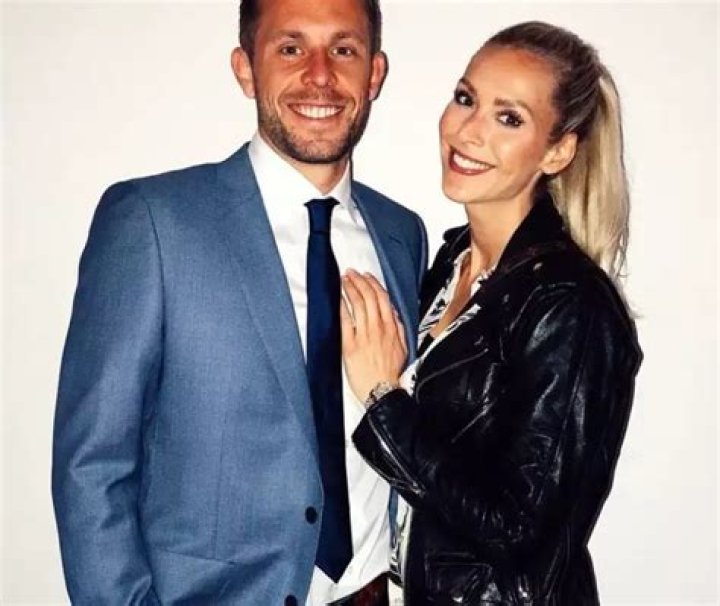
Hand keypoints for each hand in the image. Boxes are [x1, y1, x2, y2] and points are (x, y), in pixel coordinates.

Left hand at [340, 270, 406, 403]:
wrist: (382, 391)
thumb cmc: (390, 373)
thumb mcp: (403, 348)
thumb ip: (398, 329)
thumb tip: (393, 314)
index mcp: (391, 328)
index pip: (383, 299)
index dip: (373, 284)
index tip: (366, 276)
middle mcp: (378, 329)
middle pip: (369, 298)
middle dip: (359, 281)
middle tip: (350, 273)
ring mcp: (364, 336)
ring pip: (358, 306)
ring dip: (350, 289)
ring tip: (343, 280)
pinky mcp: (351, 346)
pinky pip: (345, 322)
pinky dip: (342, 308)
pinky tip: (337, 299)